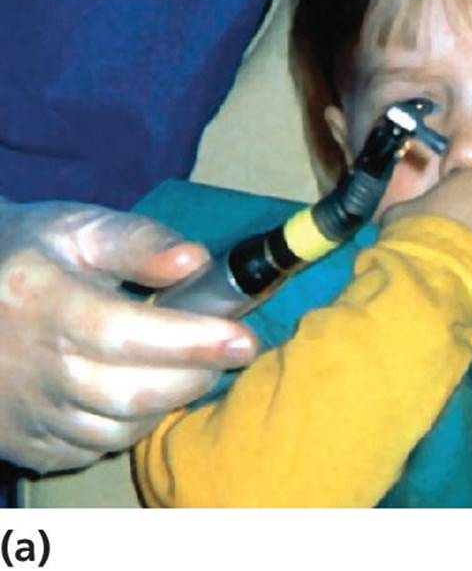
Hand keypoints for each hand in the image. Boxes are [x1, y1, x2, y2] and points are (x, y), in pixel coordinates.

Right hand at [0, 200, 257, 472]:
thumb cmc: (31, 254)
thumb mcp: (77, 228)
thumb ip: (138, 241)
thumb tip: (195, 260)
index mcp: (37, 301)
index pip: (124, 334)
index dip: (189, 341)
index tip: (243, 339)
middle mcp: (25, 365)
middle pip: (129, 393)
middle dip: (195, 375)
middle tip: (229, 349)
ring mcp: (22, 410)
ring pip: (117, 430)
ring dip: (168, 401)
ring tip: (185, 363)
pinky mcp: (24, 441)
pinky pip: (93, 449)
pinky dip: (132, 425)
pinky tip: (142, 388)